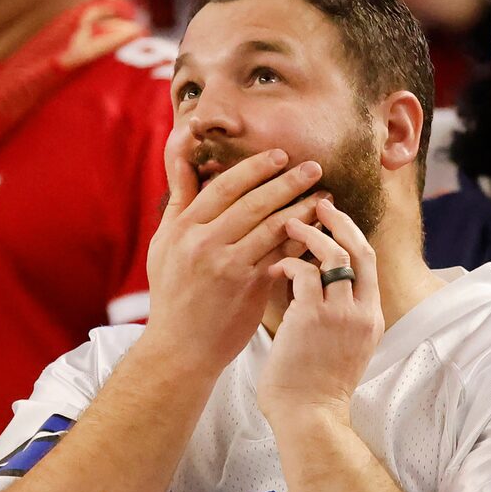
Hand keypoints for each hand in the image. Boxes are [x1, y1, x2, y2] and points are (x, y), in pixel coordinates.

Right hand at [141, 127, 323, 375]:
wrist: (181, 347)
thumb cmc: (173, 289)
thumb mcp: (164, 240)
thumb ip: (179, 194)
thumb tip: (181, 144)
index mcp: (184, 228)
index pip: (223, 187)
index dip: (253, 168)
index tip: (280, 155)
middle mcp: (205, 244)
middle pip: (253, 204)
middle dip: (287, 182)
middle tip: (314, 168)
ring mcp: (229, 267)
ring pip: (274, 229)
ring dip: (304, 210)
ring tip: (325, 197)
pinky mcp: (250, 288)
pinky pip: (283, 257)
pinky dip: (303, 242)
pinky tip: (321, 232)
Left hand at [258, 198, 383, 423]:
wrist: (308, 418)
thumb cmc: (313, 389)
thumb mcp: (341, 349)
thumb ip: (337, 317)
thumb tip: (314, 286)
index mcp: (371, 318)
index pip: (369, 262)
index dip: (352, 235)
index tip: (334, 219)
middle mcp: (362, 312)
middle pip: (361, 249)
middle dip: (341, 221)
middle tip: (319, 204)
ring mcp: (340, 314)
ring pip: (334, 254)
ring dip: (310, 233)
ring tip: (289, 223)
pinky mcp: (313, 318)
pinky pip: (304, 273)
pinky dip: (289, 261)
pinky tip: (275, 264)